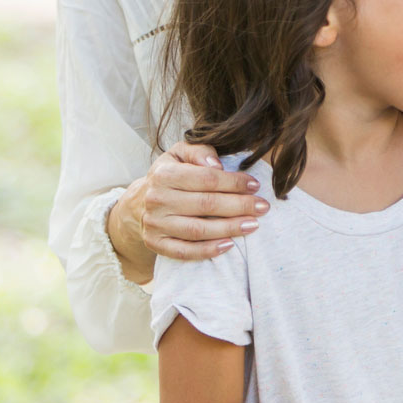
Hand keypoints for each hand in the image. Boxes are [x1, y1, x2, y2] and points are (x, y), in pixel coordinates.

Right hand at [108, 142, 267, 280]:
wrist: (140, 200)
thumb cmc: (171, 173)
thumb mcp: (181, 153)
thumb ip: (199, 151)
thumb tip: (217, 164)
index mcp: (164, 174)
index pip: (206, 179)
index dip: (233, 182)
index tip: (255, 185)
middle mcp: (156, 199)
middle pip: (205, 204)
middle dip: (239, 206)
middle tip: (262, 207)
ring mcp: (154, 223)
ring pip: (197, 229)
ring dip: (228, 229)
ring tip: (252, 225)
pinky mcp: (155, 243)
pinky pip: (183, 251)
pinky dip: (207, 250)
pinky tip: (229, 245)